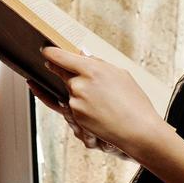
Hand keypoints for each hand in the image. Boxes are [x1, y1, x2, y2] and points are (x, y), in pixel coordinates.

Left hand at [39, 46, 167, 158]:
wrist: (137, 130)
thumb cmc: (133, 101)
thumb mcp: (120, 74)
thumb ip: (97, 63)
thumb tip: (83, 55)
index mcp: (91, 70)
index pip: (61, 57)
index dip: (51, 53)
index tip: (46, 51)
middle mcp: (79, 85)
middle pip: (63, 74)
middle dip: (68, 74)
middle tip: (82, 79)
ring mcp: (75, 102)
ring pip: (71, 92)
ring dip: (80, 93)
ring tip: (104, 101)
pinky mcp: (76, 118)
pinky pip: (75, 107)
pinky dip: (84, 107)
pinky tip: (101, 111)